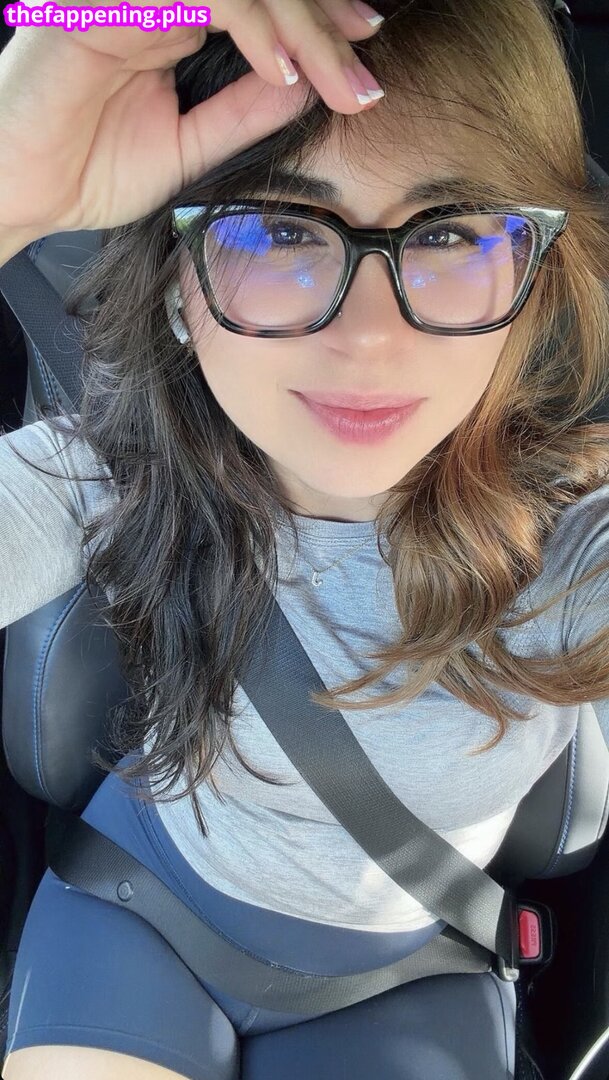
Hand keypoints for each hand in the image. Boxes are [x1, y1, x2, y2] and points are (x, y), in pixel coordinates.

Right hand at [0, 0, 384, 237]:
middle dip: (322, 22)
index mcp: (174, 26)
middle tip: (365, 67)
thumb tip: (305, 86)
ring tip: (338, 74)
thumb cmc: (87, 170)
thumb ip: (242, 113)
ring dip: (298, 23)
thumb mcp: (187, 148)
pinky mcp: (106, 9)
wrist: (20, 194)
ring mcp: (132, 0)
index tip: (363, 67)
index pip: (259, 6)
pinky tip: (280, 68)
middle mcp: (157, 3)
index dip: (316, 27)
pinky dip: (249, 25)